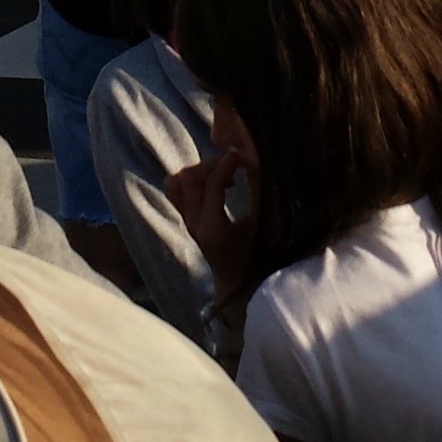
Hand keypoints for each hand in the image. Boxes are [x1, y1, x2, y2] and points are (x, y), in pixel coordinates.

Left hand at [165, 147, 253, 296]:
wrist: (238, 282)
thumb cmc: (258, 256)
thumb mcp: (266, 226)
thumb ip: (261, 194)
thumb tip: (257, 161)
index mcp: (213, 227)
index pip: (212, 182)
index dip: (228, 163)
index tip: (245, 158)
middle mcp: (194, 223)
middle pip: (188, 177)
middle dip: (211, 164)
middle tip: (235, 167)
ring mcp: (186, 221)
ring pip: (176, 181)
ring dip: (199, 171)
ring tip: (223, 177)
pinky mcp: (185, 218)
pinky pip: (176, 189)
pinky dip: (192, 179)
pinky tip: (216, 184)